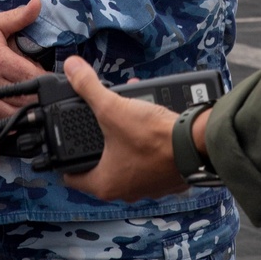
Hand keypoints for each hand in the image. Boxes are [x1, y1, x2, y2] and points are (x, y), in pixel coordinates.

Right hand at [0, 0, 43, 165]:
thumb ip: (19, 16)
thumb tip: (40, 3)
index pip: (31, 77)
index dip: (46, 83)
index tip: (56, 85)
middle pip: (21, 99)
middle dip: (37, 103)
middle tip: (49, 106)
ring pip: (4, 114)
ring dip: (20, 119)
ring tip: (34, 120)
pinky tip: (6, 133)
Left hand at [61, 56, 187, 200]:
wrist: (195, 145)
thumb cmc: (152, 137)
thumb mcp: (113, 108)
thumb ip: (89, 87)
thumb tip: (71, 68)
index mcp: (104, 183)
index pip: (72, 176)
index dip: (65, 157)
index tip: (66, 143)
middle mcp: (124, 191)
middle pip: (102, 165)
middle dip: (101, 139)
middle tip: (99, 122)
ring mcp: (147, 187)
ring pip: (127, 160)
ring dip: (125, 138)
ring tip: (127, 114)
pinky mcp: (166, 178)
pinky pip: (149, 159)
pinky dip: (146, 143)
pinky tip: (150, 123)